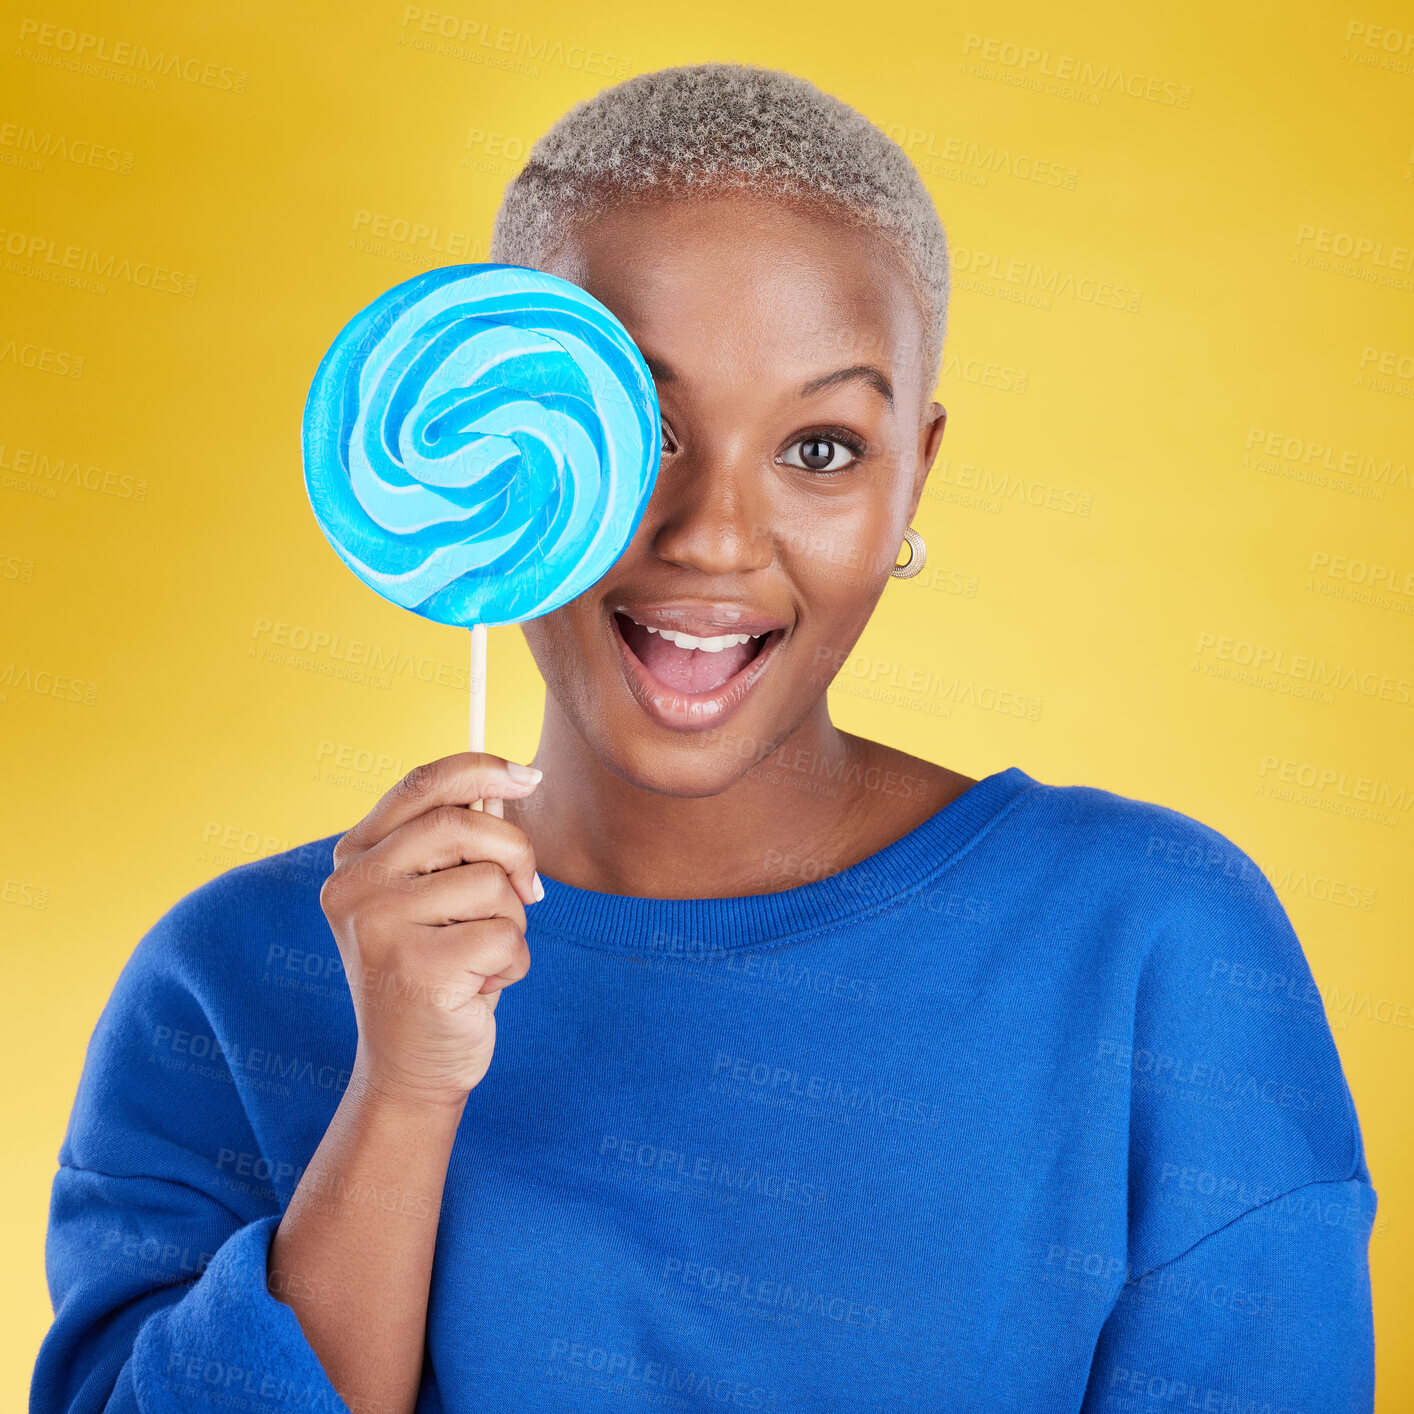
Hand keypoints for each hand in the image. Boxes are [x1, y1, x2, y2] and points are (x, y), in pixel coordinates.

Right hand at [319, 752, 543, 1107]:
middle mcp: (353, 887)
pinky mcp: (418, 970)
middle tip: (528, 891)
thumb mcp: (439, 897)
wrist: (412, 1068)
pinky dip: (512, 964)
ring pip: (492, 883)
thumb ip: (460, 842)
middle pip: (463, 825)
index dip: (481, 769)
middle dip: (515, 853)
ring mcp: (379, 928)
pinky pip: (505, 936)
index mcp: (353, 858)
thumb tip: (509, 783)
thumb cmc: (437, 970)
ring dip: (511, 923)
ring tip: (479, 957)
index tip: (528, 776)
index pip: (420, 785)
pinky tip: (479, 989)